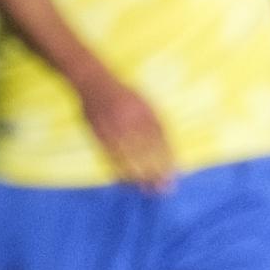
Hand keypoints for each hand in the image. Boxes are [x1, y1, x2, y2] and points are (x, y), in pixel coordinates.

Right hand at [78, 70, 176, 190]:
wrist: (93, 80)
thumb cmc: (121, 93)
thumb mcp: (143, 101)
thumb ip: (155, 121)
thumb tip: (167, 145)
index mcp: (146, 112)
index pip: (162, 139)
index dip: (169, 158)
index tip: (176, 173)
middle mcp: (132, 120)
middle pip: (148, 151)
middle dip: (157, 171)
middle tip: (165, 188)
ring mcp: (115, 127)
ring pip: (130, 156)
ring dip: (139, 174)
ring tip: (147, 190)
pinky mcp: (99, 133)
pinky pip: (111, 155)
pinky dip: (118, 170)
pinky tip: (125, 181)